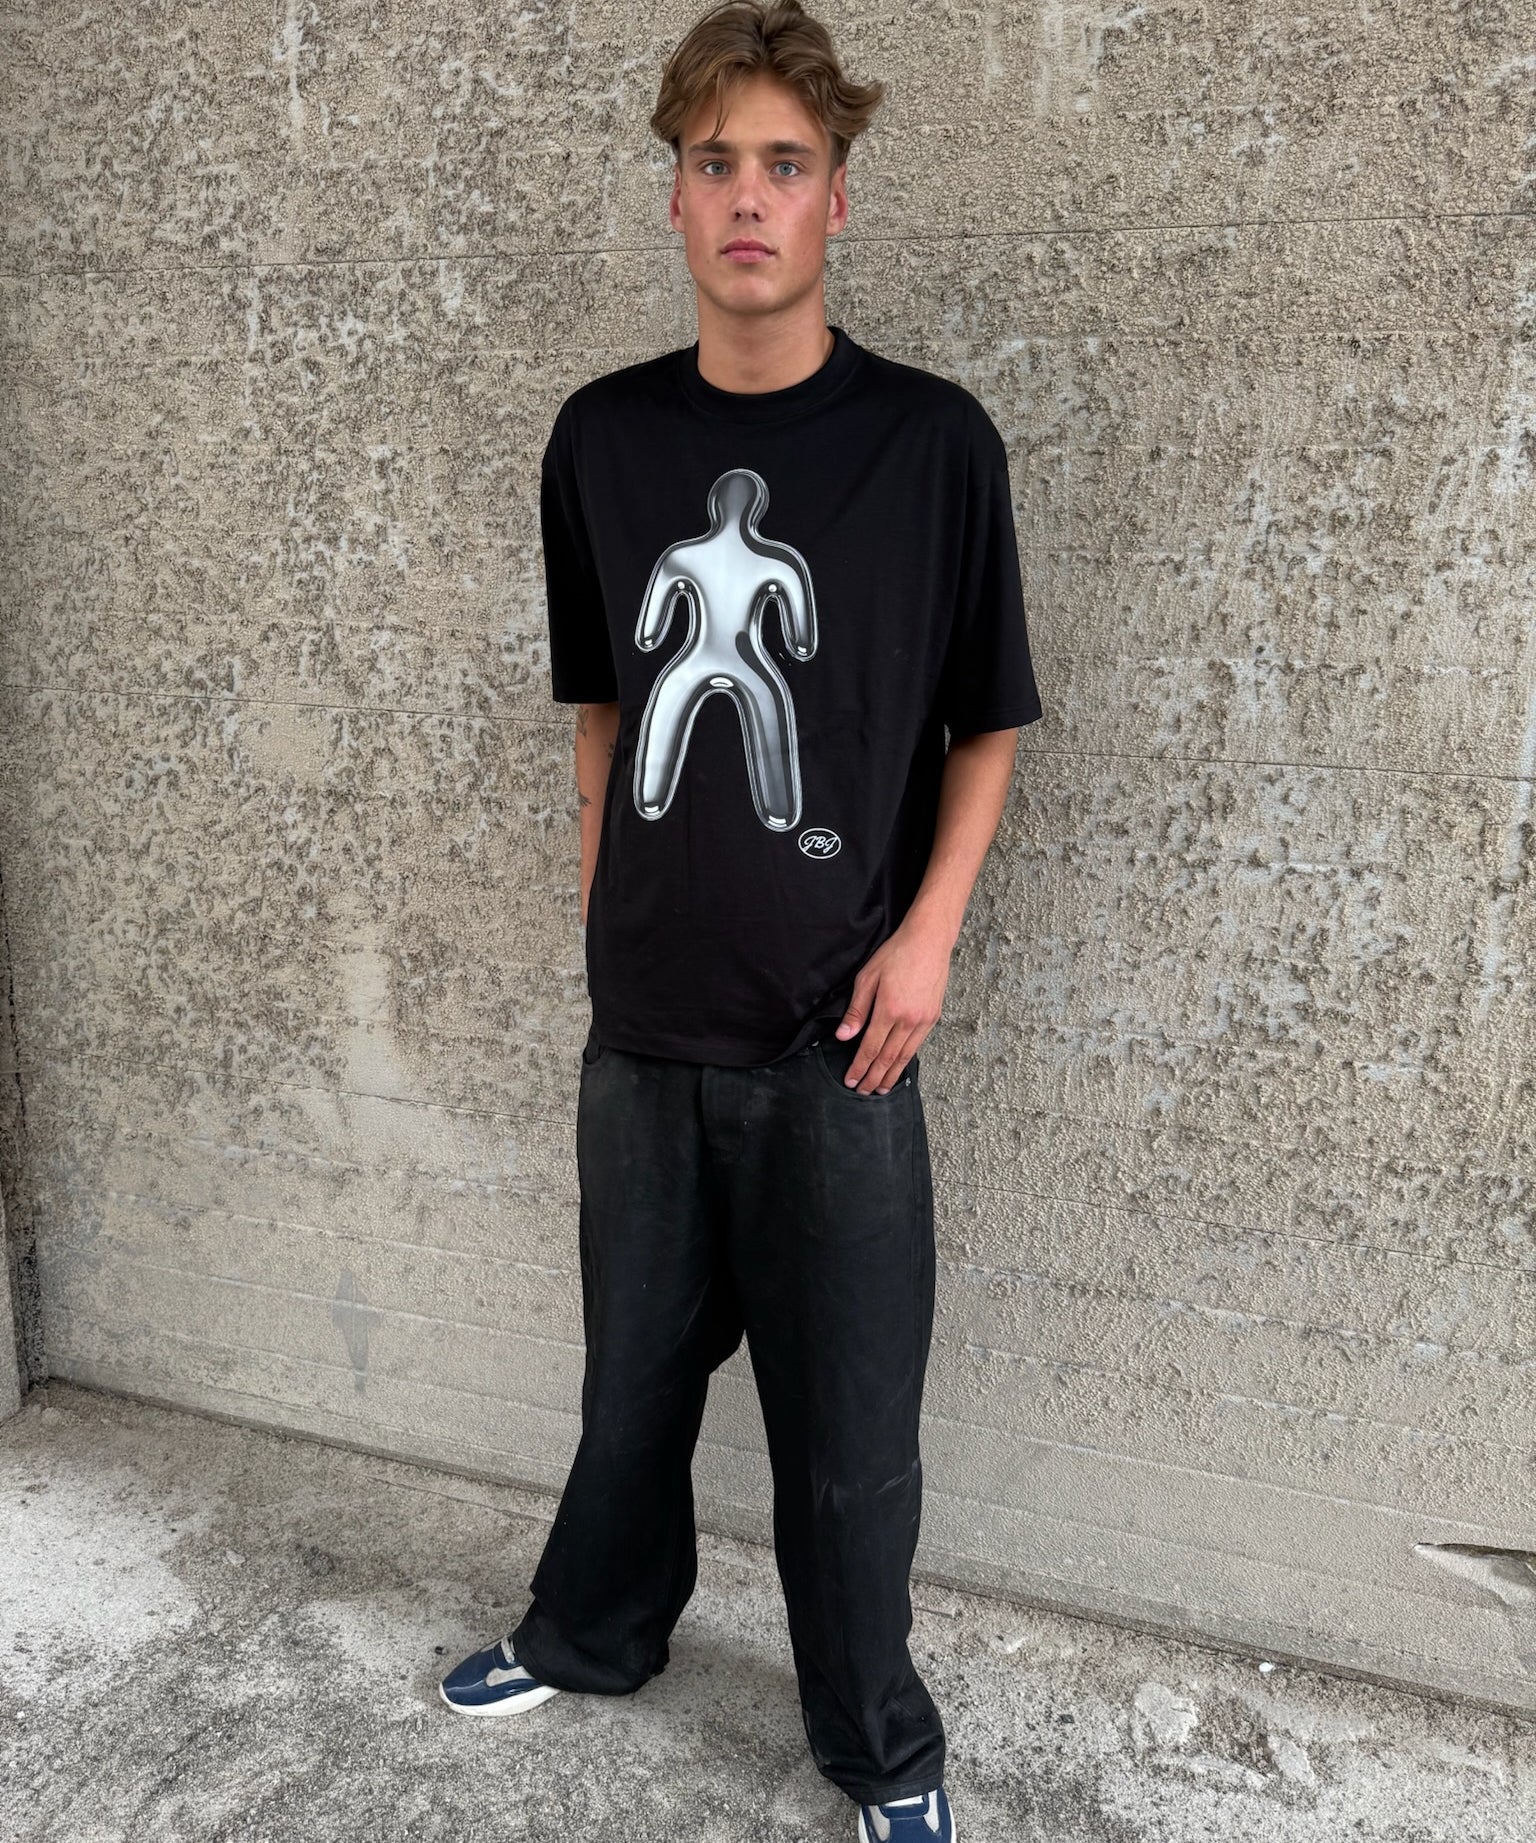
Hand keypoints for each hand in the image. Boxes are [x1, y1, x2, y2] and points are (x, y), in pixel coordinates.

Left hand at [834, 908, 954, 1092]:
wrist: (929, 941)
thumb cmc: (896, 954)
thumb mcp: (868, 977)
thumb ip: (856, 1009)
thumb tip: (844, 1036)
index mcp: (889, 1010)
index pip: (870, 1047)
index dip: (860, 1066)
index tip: (851, 1080)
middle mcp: (908, 1020)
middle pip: (888, 1057)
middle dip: (874, 1077)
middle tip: (863, 1091)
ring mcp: (923, 1020)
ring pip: (905, 1056)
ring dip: (891, 1075)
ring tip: (881, 1089)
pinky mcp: (933, 1017)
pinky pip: (917, 1045)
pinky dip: (906, 1060)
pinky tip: (899, 1066)